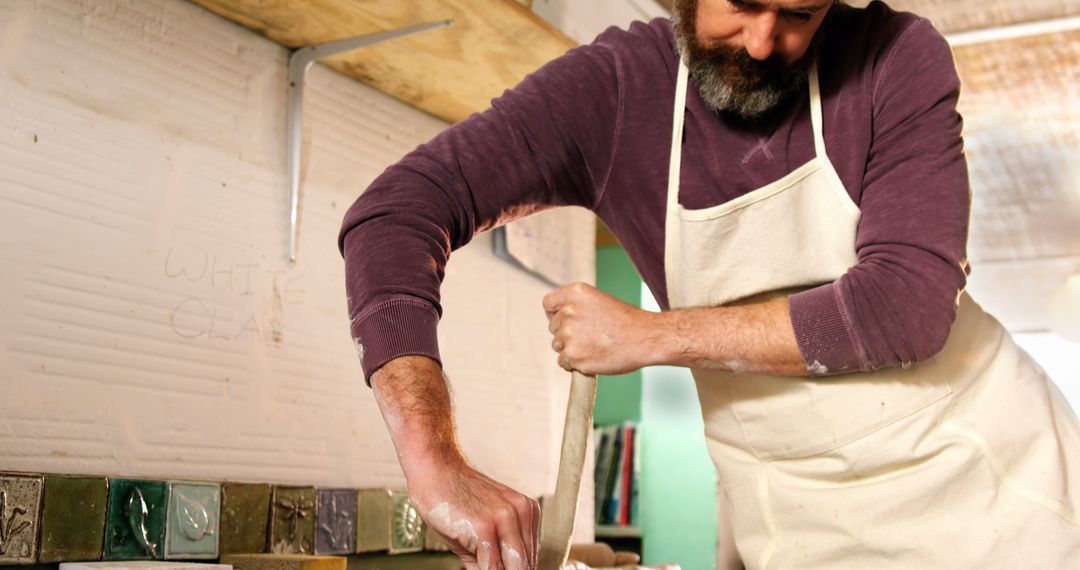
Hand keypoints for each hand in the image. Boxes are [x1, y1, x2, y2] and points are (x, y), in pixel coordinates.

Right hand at [371, 357, 539, 568]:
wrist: (434, 468)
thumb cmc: (454, 498)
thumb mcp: (483, 527)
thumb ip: (496, 554)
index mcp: (527, 512)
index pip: (529, 557)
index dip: (517, 568)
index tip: (504, 568)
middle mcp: (522, 514)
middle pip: (525, 564)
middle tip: (489, 567)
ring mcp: (505, 519)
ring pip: (513, 568)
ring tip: (480, 564)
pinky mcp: (486, 527)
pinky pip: (493, 568)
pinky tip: (473, 564)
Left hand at [542, 282, 663, 374]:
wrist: (646, 338)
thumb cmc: (627, 321)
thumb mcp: (600, 301)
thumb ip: (577, 307)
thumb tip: (560, 320)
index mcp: (575, 293)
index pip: (548, 304)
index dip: (555, 314)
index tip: (566, 322)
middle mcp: (568, 311)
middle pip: (553, 327)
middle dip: (567, 334)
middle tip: (591, 337)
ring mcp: (569, 335)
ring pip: (558, 345)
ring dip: (571, 349)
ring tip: (595, 347)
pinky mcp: (572, 356)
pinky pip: (563, 362)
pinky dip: (575, 364)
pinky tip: (593, 358)